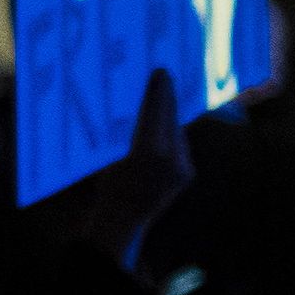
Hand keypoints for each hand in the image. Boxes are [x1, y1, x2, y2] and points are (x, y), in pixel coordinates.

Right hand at [56, 65, 192, 267]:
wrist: (123, 223)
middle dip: (167, 98)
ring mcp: (183, 168)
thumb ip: (125, 130)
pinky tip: (164, 124)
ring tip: (163, 97)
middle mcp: (172, 159)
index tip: (160, 71)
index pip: (156, 112)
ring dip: (170, 115)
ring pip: (178, 131)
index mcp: (148, 152)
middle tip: (163, 77)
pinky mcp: (187, 174)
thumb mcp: (109, 155)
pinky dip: (172, 132)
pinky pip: (181, 145)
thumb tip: (136, 104)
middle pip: (172, 118)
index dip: (158, 90)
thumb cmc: (107, 187)